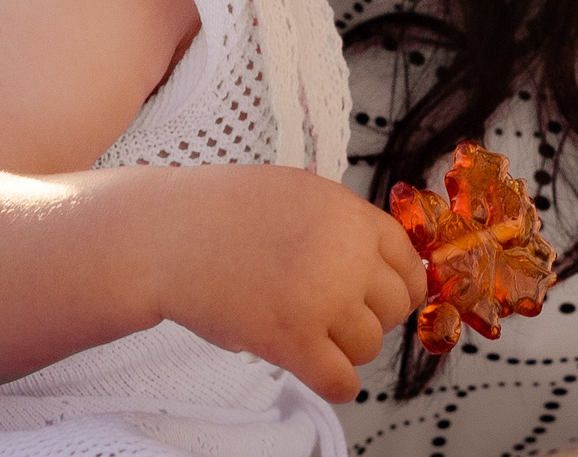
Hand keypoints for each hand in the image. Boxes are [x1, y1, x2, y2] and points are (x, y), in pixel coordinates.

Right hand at [150, 165, 430, 403]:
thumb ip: (345, 224)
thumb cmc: (225, 212)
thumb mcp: (301, 193)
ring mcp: (320, 299)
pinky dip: (336, 384)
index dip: (398, 285)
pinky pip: (341, 381)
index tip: (382, 298)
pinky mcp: (290, 340)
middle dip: (372, 316)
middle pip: (395, 307)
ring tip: (314, 336)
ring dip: (346, 349)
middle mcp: (344, 255)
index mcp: (350, 214)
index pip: (410, 262)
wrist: (167, 234)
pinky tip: (321, 373)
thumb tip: (388, 262)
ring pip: (369, 346)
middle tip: (338, 316)